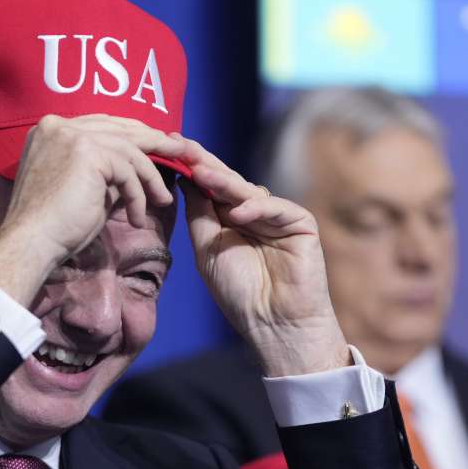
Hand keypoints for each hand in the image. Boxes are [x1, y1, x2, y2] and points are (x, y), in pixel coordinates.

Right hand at [0, 114, 185, 305]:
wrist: (32, 243)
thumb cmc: (54, 225)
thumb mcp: (84, 188)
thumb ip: (106, 172)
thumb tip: (138, 171)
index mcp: (51, 130)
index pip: (102, 124)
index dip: (133, 135)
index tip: (157, 147)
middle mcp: (58, 125)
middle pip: (118, 128)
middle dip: (152, 142)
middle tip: (178, 155)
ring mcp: (71, 135)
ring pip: (127, 150)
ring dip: (149, 177)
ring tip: (162, 199)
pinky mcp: (87, 152)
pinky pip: (127, 170)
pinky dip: (138, 193)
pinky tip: (138, 216)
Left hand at [177, 135, 349, 376]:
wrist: (272, 324)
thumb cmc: (238, 292)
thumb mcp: (207, 248)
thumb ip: (199, 214)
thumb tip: (183, 178)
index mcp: (229, 218)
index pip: (209, 186)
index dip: (190, 167)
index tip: (167, 147)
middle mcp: (253, 212)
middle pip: (227, 181)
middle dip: (203, 163)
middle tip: (181, 144)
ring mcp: (277, 215)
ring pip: (248, 191)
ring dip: (224, 181)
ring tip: (201, 172)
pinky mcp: (300, 223)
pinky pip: (276, 207)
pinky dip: (257, 209)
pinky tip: (237, 213)